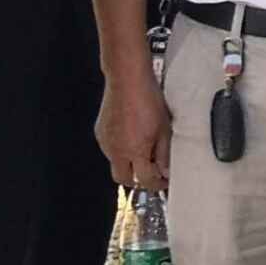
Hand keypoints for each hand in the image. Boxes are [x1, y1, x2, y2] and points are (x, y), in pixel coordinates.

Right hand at [97, 68, 169, 192]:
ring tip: (144, 150)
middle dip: (138, 181)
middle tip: (152, 173)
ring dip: (129, 164)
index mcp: (135, 151)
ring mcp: (105, 142)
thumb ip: (164, 154)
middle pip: (124, 180)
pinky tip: (132, 137)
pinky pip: (110, 150)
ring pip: (115, 164)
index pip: (145, 181)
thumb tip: (165, 171)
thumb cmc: (147, 98)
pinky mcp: (100, 133)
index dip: (157, 184)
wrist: (126, 80)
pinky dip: (121, 150)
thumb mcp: (164, 128)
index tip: (164, 181)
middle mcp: (116, 151)